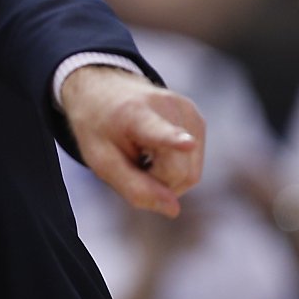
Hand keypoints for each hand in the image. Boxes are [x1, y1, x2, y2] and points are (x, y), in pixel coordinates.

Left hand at [60, 67, 204, 216]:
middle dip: (157, 183)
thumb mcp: (101, 161)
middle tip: (132, 167)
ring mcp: (188, 112)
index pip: (158, 131)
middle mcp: (169, 108)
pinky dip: (175, 167)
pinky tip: (156, 152)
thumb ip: (134, 187)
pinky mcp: (198, 119)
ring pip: (191, 172)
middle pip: (179, 172)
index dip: (174, 139)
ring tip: (143, 156)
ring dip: (166, 177)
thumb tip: (174, 210)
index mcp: (135, 114)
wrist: (104, 89)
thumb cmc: (100, 128)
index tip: (187, 142)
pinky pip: (193, 164)